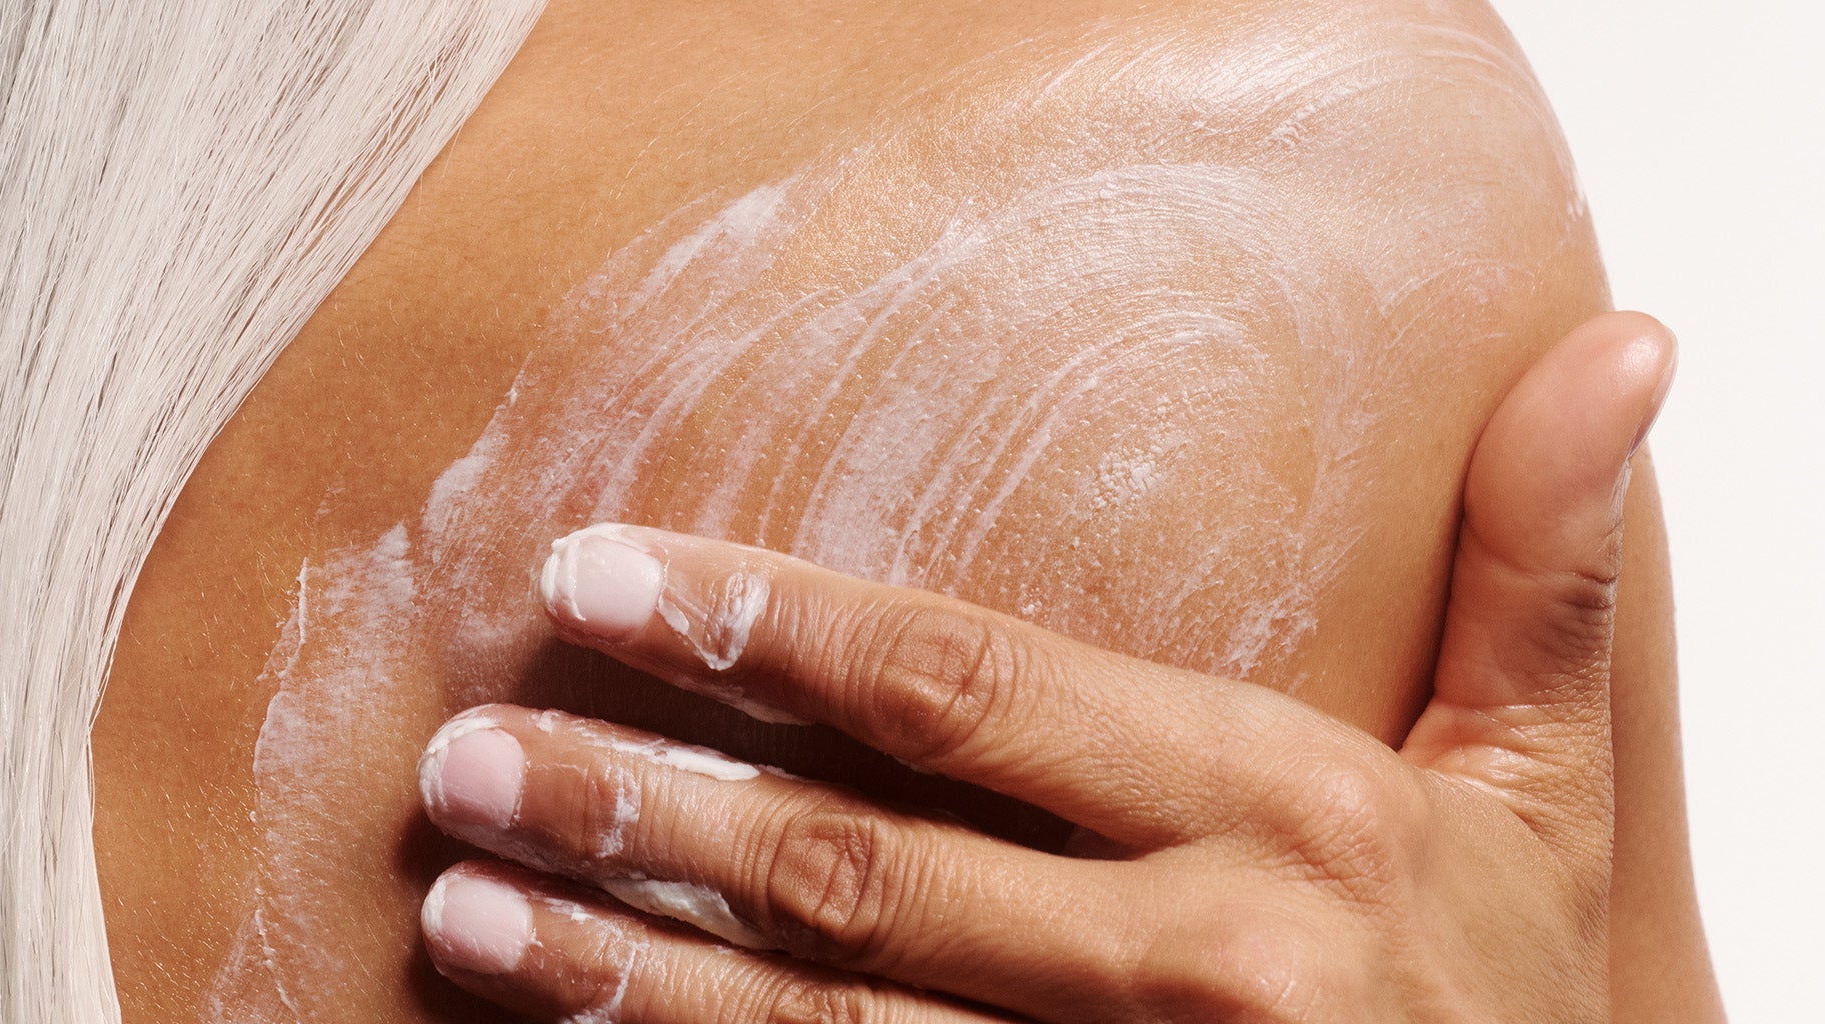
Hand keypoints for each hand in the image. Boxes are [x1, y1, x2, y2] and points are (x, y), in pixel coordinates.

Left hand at [414, 312, 1674, 1021]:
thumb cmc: (1510, 984)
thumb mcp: (1539, 778)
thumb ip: (1540, 570)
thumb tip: (1619, 344)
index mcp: (1280, 819)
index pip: (972, 693)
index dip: (776, 631)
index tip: (607, 583)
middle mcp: (1184, 971)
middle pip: (857, 868)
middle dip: (642, 808)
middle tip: (469, 756)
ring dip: (624, 973)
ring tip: (469, 907)